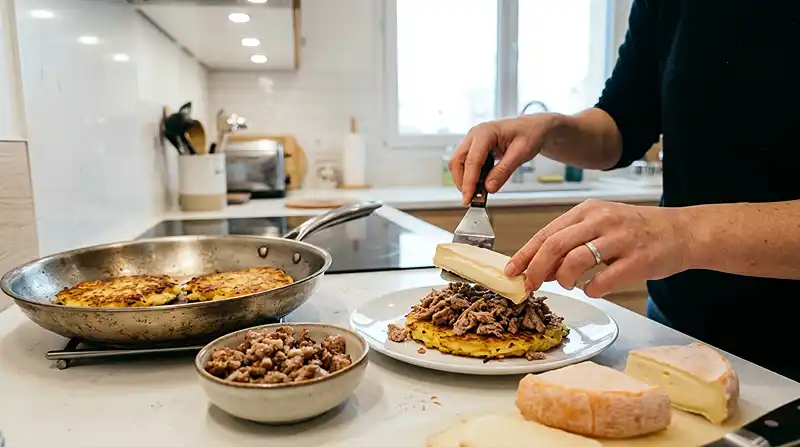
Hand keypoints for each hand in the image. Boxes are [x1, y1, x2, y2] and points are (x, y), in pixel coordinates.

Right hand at [449, 114, 559, 205]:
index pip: (472, 160)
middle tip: (470, 199)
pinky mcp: (475, 149)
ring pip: (459, 163)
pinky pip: (467, 164)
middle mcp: (475, 135)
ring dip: (465, 180)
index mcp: (485, 132)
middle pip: (457, 161)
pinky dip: (471, 176)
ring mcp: (473, 141)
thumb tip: (489, 187)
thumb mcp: (522, 153)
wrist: (533, 127)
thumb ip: (504, 170)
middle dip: (461, 181)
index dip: (469, 182)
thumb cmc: (529, 134)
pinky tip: (480, 185)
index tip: (468, 197)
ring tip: (477, 194)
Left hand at [504, 200, 694, 297]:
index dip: (525, 254)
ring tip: (569, 284)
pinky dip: (592, 289)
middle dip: (536, 269)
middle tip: (530, 285)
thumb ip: (571, 243)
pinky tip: (593, 288)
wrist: (684, 231)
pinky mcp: (638, 259)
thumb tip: (541, 267)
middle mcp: (602, 220)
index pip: (547, 232)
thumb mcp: (601, 226)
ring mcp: (621, 239)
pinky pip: (604, 279)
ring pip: (576, 260)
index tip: (511, 271)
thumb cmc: (638, 230)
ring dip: (565, 278)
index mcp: (587, 210)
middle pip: (555, 245)